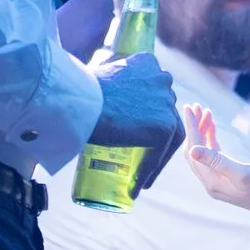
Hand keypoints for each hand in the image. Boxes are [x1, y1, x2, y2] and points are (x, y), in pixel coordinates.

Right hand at [90, 52, 184, 191]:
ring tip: (142, 176)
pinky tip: (137, 185)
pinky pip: (159, 154)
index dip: (151, 114)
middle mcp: (162, 80)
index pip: (156, 92)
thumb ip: (111, 79)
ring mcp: (165, 103)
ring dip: (158, 158)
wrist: (79, 103)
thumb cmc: (79, 91)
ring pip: (170, 136)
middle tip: (142, 154)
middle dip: (158, 135)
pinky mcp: (164, 126)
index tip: (140, 130)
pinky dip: (149, 171)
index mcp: (148, 64)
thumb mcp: (100, 74)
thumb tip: (99, 90)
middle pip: (166, 113)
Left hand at [185, 104, 249, 218]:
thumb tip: (193, 150)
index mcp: (211, 180)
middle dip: (194, 127)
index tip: (189, 107)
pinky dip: (211, 139)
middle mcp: (211, 182)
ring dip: (202, 131)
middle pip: (194, 150)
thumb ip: (217, 161)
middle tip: (196, 106)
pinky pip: (213, 155)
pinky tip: (212, 127)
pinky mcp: (228, 177)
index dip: (191, 127)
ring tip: (205, 111)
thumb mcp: (243, 173)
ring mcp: (219, 180)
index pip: (193, 149)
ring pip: (203, 151)